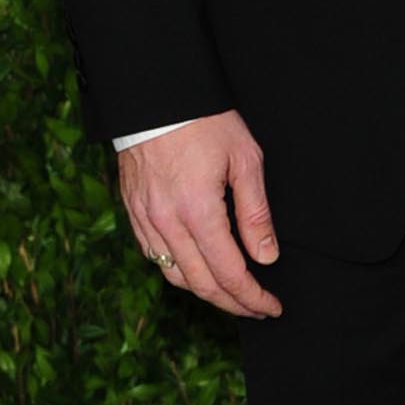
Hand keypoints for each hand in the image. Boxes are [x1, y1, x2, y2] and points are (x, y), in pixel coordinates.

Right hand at [118, 109, 282, 317]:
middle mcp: (166, 223)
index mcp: (197, 211)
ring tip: (232, 294)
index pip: (228, 273)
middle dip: (233, 303)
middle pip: (201, 284)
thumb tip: (266, 257)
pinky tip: (198, 270)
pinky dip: (179, 272)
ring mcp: (145, 220)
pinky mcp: (133, 213)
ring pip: (175, 276)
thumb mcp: (245, 160)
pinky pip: (155, 257)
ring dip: (205, 292)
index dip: (252, 297)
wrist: (154, 96)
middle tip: (257, 308)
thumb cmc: (204, 121)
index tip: (271, 307)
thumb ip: (255, 213)